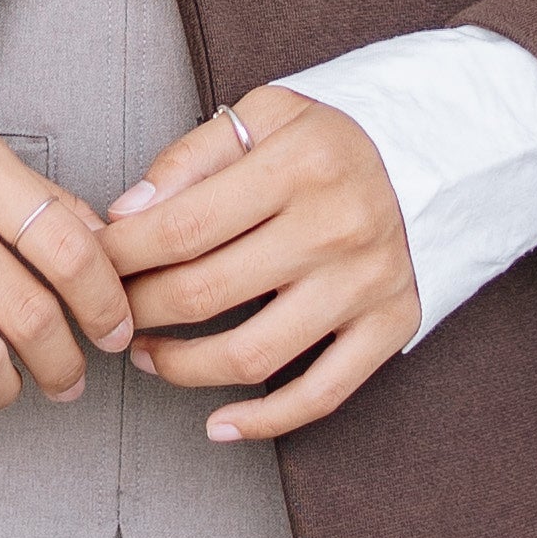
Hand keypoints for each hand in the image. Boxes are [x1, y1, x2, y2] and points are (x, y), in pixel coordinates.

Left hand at [105, 91, 415, 443]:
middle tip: (111, 310)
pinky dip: (264, 421)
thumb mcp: (267, 114)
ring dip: (181, 367)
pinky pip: (320, 394)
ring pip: (252, 355)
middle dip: (138, 310)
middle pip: (204, 292)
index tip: (94, 264)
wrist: (442, 156)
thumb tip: (126, 213)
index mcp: (299, 165)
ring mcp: (365, 284)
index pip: (181, 226)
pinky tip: (218, 423)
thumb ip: (193, 156)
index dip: (121, 256)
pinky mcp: (390, 326)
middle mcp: (336, 227)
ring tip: (148, 355)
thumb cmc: (339, 140)